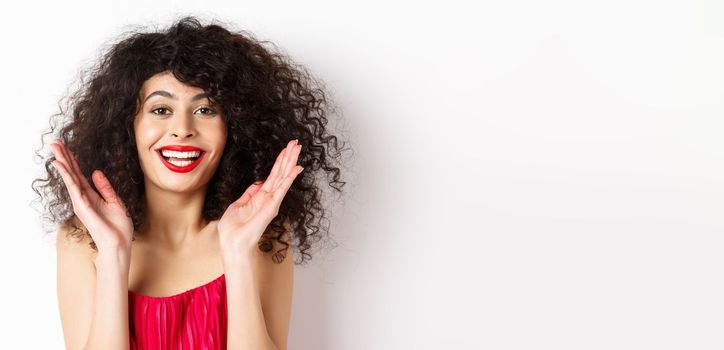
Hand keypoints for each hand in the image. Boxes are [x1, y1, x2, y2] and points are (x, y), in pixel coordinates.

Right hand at [51, 139, 133, 251]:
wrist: (119, 243)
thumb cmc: (118, 227)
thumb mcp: (115, 202)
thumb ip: (105, 187)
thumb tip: (96, 172)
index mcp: (91, 196)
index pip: (80, 175)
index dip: (73, 161)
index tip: (66, 148)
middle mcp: (83, 198)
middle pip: (72, 173)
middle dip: (64, 157)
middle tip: (55, 142)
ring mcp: (81, 202)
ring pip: (70, 178)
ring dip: (62, 162)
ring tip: (55, 148)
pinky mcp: (82, 206)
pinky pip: (73, 188)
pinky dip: (67, 175)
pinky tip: (61, 165)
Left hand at [217, 139, 303, 254]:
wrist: (232, 242)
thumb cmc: (234, 228)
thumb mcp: (239, 204)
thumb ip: (250, 193)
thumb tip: (258, 182)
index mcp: (260, 196)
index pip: (273, 175)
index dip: (280, 161)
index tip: (287, 148)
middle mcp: (269, 197)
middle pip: (281, 173)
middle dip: (288, 157)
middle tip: (296, 143)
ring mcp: (272, 201)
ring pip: (283, 177)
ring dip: (290, 162)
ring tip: (297, 148)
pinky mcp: (271, 206)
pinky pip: (281, 189)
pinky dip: (289, 178)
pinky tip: (296, 168)